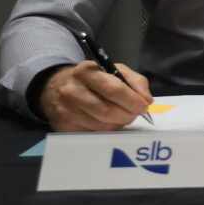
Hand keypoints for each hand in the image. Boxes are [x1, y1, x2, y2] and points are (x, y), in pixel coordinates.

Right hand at [37, 60, 153, 131]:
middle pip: (108, 111)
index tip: (144, 106)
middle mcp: (72, 91)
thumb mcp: (114, 70)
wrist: (57, 86)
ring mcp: (65, 110)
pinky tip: (106, 121)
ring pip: (101, 126)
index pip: (114, 90)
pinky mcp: (63, 126)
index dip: (133, 101)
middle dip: (128, 115)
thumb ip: (135, 82)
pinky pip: (92, 134)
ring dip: (118, 124)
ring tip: (121, 116)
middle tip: (135, 114)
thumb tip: (146, 100)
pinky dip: (105, 130)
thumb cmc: (93, 78)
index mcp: (87, 72)